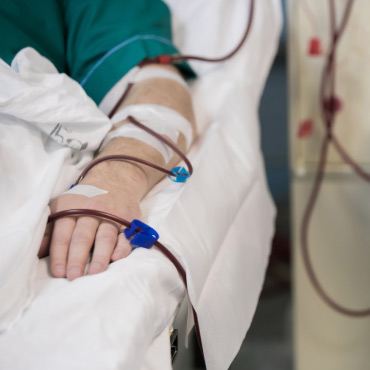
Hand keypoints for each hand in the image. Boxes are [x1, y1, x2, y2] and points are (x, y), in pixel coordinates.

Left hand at [39, 161, 147, 279]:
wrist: (114, 178)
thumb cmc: (84, 199)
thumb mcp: (64, 206)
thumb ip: (51, 229)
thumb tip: (37, 252)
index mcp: (71, 207)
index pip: (63, 233)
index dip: (60, 254)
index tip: (59, 272)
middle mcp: (92, 210)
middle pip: (83, 236)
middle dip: (77, 258)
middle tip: (74, 277)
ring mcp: (112, 215)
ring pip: (105, 237)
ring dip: (100, 255)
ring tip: (94, 272)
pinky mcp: (128, 220)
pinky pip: (126, 235)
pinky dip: (122, 247)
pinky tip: (116, 258)